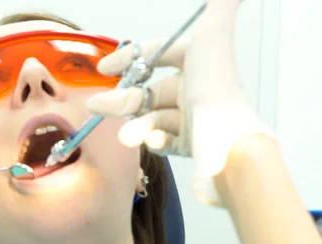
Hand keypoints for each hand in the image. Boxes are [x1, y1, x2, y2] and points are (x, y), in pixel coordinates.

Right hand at [86, 0, 271, 204]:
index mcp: (200, 64)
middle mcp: (197, 91)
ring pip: (154, 119)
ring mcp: (194, 121)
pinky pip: (165, 142)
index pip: (160, 55)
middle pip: (150, 92)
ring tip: (126, 137)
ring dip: (136, 126)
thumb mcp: (213, 39)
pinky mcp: (192, 147)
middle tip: (97, 106)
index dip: (131, 58)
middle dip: (122, 100)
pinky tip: (154, 142)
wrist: (229, 145)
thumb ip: (220, 8)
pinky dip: (155, 142)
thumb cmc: (217, 93)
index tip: (105, 69)